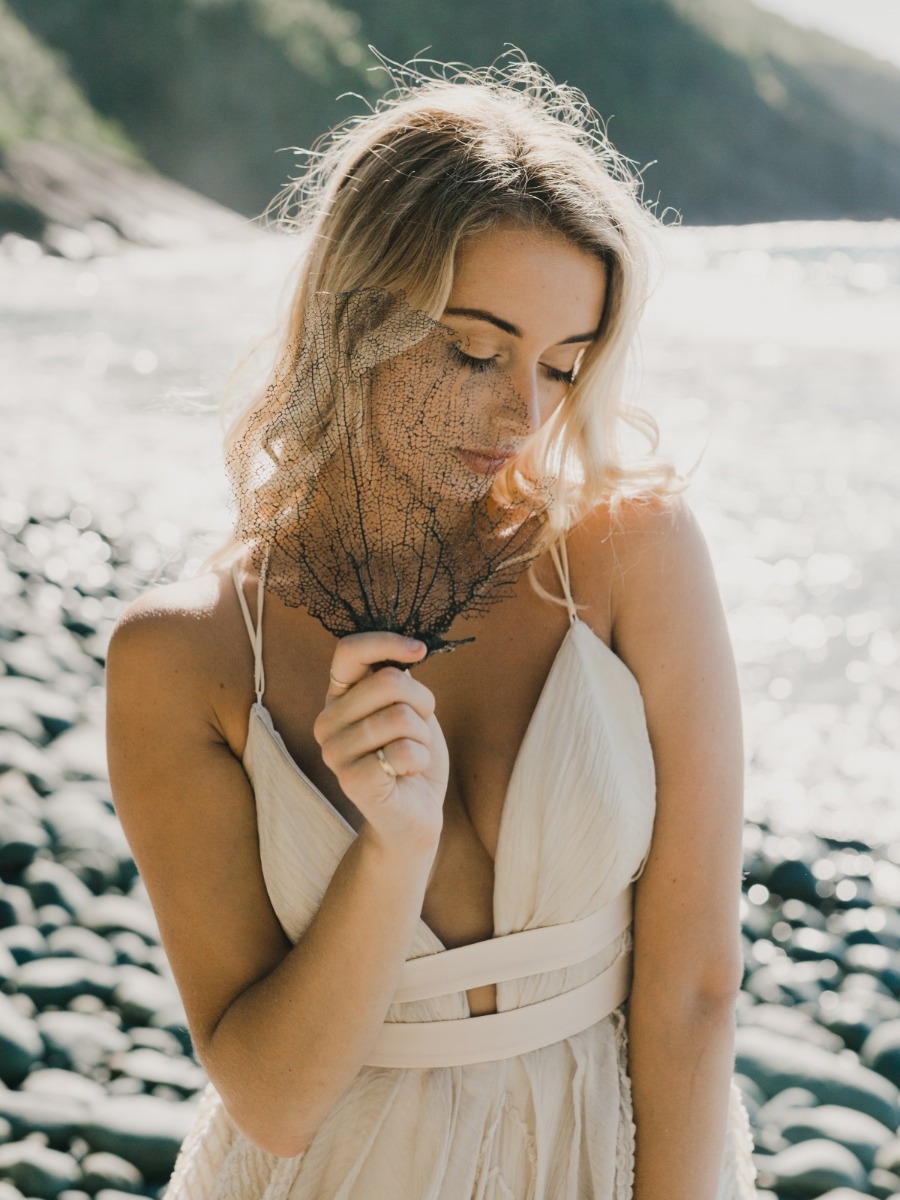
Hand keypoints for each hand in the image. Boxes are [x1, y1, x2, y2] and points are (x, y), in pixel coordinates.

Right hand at [313, 632, 448, 855]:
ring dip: (422, 737)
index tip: (419, 650)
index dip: (386, 642)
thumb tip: (407, 653)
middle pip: (389, 681)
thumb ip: (399, 681)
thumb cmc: (412, 758)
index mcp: (337, 698)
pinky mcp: (351, 781)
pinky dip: (420, 761)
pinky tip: (407, 776)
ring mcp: (334, 753)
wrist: (414, 816)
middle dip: (422, 703)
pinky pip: (404, 751)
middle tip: (418, 731)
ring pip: (401, 716)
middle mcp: (326, 722)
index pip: (349, 651)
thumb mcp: (409, 709)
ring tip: (411, 757)